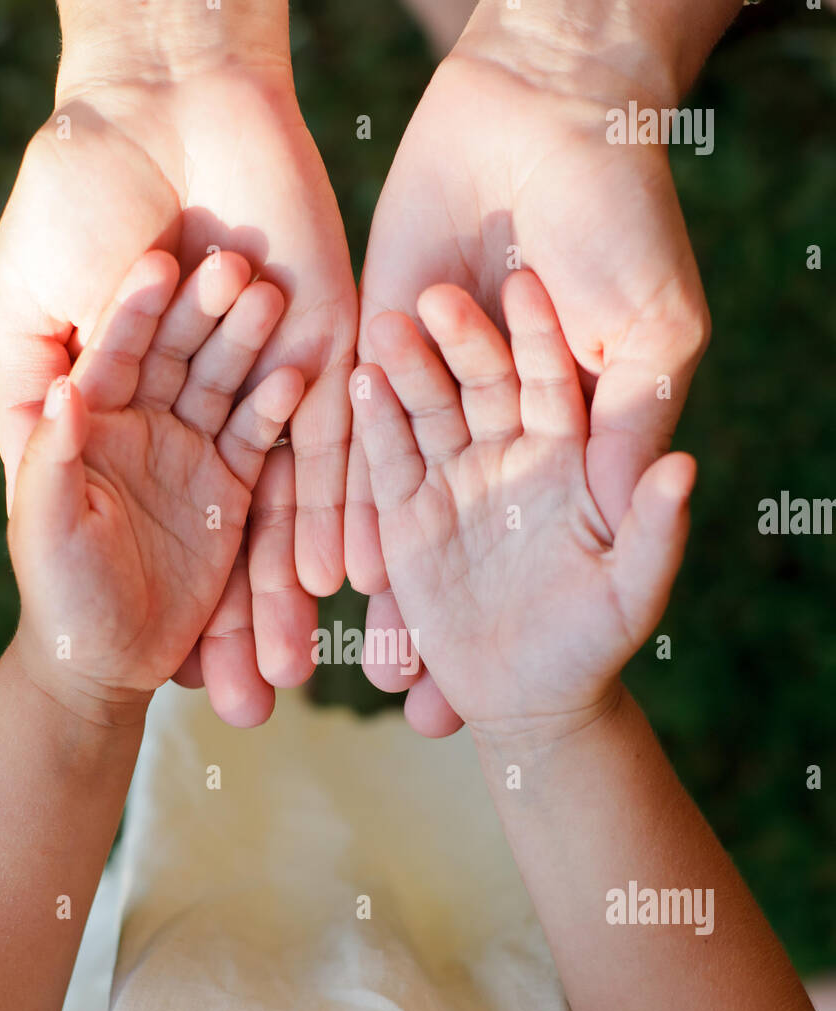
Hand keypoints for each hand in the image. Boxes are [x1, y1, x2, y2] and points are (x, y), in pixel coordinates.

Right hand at [0, 44, 355, 724]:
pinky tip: (346, 579)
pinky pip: (338, 446)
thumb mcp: (23, 312)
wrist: (165, 104)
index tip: (176, 685)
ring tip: (305, 667)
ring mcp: (272, 390)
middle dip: (241, 622)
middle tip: (257, 704)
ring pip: (288, 509)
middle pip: (232, 539)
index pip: (156, 534)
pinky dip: (340, 509)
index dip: (168, 602)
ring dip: (293, 588)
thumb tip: (36, 488)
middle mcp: (208, 416)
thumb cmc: (77, 199)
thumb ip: (27, 405)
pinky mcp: (326, 354)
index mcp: (137, 414)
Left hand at [9, 250, 303, 726]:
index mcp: (90, 424)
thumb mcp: (46, 529)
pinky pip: (255, 438)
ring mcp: (189, 449)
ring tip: (272, 297)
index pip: (112, 352)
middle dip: (202, 312)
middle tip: (235, 263)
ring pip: (220, 382)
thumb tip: (63, 388)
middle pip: (174, 354)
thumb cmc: (62, 596)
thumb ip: (53, 459)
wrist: (106, 660)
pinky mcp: (230, 484)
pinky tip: (296, 373)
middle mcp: (142, 425)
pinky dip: (273, 407)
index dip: (132, 309)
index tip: (159, 260)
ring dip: (245, 342)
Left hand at [348, 40, 708, 733]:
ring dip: (373, 584)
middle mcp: (495, 430)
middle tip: (403, 704)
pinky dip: (336, 502)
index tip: (480, 706)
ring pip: (395, 507)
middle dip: (428, 625)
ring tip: (344, 661)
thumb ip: (630, 434)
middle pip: (454, 545)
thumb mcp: (650, 337)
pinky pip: (350, 439)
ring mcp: (432, 394)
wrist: (543, 109)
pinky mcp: (375, 348)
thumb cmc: (620, 222)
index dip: (508, 618)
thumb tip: (637, 521)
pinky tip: (319, 568)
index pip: (534, 556)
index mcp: (568, 436)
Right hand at [351, 272, 694, 739]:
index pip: (552, 382)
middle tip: (433, 293)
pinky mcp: (407, 514)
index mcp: (567, 459)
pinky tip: (355, 383)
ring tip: (380, 325)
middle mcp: (508, 454)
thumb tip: (683, 468)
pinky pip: (386, 463)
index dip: (540, 337)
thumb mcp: (631, 591)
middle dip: (459, 340)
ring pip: (428, 410)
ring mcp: (454, 478)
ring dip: (405, 370)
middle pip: (482, 383)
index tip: (525, 283)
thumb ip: (651, 530)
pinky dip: (373, 426)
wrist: (527, 700)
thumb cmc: (593, 646)